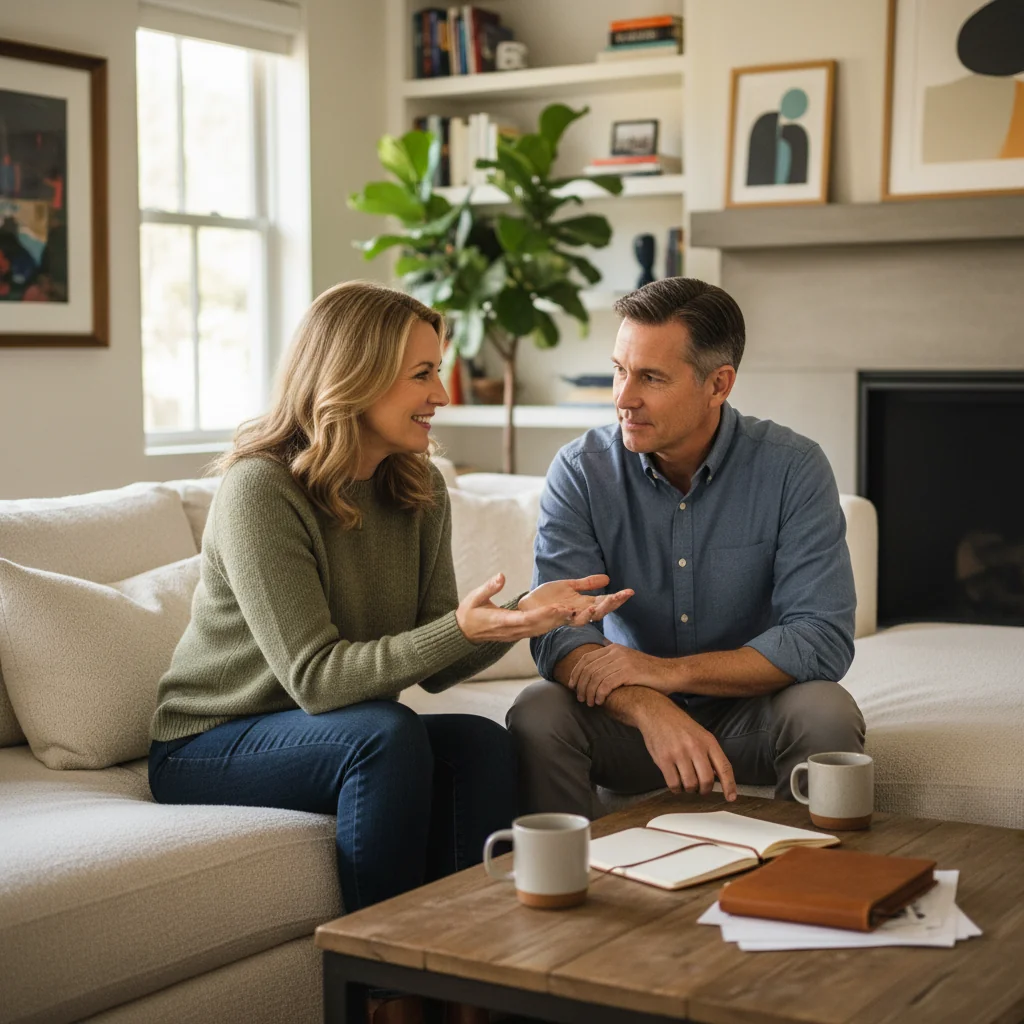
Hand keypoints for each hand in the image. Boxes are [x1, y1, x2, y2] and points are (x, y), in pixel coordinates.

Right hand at [456, 573, 596, 644]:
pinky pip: (537, 630)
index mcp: (502, 621)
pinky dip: (551, 624)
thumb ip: (489, 587)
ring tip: (574, 613)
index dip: (544, 614)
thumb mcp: (475, 597)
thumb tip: (501, 576)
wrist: (464, 633)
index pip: (526, 619)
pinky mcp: (518, 634)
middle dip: (557, 618)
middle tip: (574, 609)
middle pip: (539, 626)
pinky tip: (563, 618)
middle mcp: (512, 631)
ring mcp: (516, 634)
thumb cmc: (469, 613)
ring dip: (557, 622)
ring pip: (541, 629)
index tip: (558, 607)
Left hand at [519, 575, 632, 624]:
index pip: (604, 602)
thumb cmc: (548, 597)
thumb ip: (587, 584)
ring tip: (596, 607)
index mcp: (583, 604)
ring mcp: (566, 617)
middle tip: (619, 597)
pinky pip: (561, 618)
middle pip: (599, 612)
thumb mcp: (570, 586)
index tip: (629, 592)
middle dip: (610, 605)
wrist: (528, 604)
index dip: (617, 598)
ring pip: (583, 619)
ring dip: (591, 614)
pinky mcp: (553, 618)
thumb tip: (607, 578)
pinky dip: (566, 614)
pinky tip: (570, 609)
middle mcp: (578, 612)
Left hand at [569, 644, 675, 705]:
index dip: (576, 673)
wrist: (671, 674)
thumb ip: (611, 665)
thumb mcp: (627, 664)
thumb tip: (593, 675)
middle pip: (588, 668)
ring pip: (595, 677)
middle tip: (580, 698)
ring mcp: (622, 661)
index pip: (586, 658)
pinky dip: (600, 693)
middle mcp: (616, 652)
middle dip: (580, 685)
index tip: (572, 685)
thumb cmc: (648, 674)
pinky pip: (606, 683)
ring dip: (589, 692)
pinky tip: (600, 701)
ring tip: (590, 703)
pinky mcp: (629, 671)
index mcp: (613, 649)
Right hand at [636, 697, 736, 800]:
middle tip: (700, 789)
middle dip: (704, 790)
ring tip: (685, 782)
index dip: (730, 785)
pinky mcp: (664, 759)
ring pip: (690, 785)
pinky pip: (674, 784)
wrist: (657, 713)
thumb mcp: (701, 735)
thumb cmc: (680, 726)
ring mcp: (678, 753)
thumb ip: (710, 754)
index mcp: (708, 741)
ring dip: (689, 789)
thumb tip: (717, 777)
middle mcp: (695, 747)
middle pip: (706, 781)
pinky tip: (675, 782)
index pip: (724, 767)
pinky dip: (676, 788)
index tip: (731, 798)